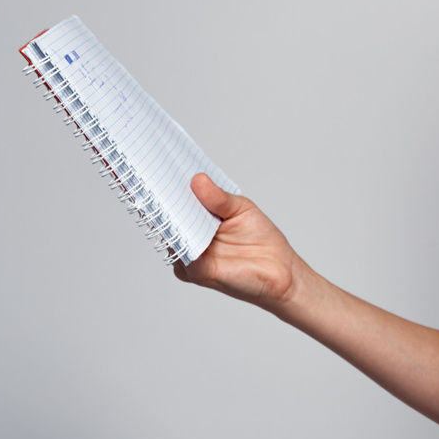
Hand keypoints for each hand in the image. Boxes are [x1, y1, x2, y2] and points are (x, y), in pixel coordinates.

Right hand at [172, 173, 305, 315]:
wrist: (280, 271)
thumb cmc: (261, 240)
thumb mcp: (240, 208)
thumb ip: (218, 198)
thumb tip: (198, 180)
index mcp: (198, 220)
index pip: (178, 201)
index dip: (169, 185)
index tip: (162, 166)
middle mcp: (190, 238)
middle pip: (169, 218)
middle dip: (163, 199)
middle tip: (157, 179)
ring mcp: (191, 256)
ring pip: (171, 235)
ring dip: (169, 219)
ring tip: (167, 198)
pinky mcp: (197, 272)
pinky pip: (182, 255)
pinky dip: (181, 241)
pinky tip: (183, 227)